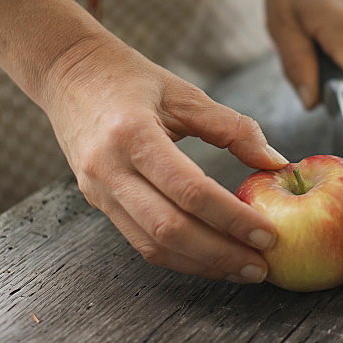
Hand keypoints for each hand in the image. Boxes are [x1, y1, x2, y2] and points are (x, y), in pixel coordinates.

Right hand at [42, 36, 289, 282]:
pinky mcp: (97, 202)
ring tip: (241, 269)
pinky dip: (179, 256)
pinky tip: (210, 257)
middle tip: (260, 265)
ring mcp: (98, 190)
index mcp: (132, 134)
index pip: (188, 190)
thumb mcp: (183, 93)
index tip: (266, 233)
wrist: (67, 72)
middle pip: (168, 229)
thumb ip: (232, 127)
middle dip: (219, 254)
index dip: (230, 218)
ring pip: (151, 245)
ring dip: (201, 264)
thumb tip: (275, 162)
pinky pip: (139, 240)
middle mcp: (109, 169)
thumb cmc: (128, 77)